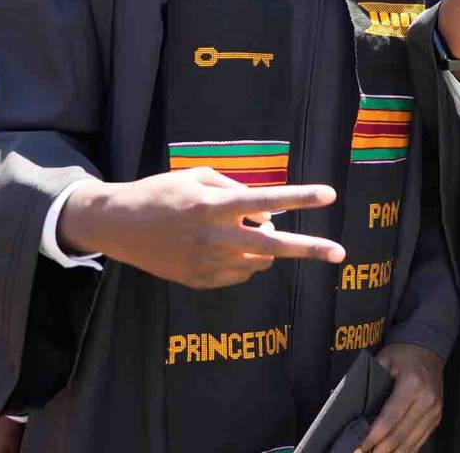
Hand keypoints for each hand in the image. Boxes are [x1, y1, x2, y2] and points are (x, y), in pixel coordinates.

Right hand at [57, 168, 344, 288]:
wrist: (119, 226)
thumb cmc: (161, 193)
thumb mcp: (196, 177)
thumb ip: (235, 190)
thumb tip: (267, 213)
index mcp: (215, 204)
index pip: (267, 200)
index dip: (300, 197)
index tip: (330, 195)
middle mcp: (215, 236)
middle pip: (274, 245)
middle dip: (310, 249)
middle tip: (340, 254)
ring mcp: (208, 262)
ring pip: (259, 261)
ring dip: (265, 247)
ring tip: (245, 232)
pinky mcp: (200, 281)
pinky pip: (239, 274)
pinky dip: (243, 261)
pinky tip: (222, 248)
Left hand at [359, 343, 443, 452]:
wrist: (427, 350)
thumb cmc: (402, 355)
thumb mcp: (383, 361)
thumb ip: (369, 384)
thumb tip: (349, 407)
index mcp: (412, 384)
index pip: (390, 418)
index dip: (373, 436)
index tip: (359, 446)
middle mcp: (427, 399)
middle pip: (400, 434)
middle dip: (380, 450)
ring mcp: (434, 410)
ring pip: (411, 442)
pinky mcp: (436, 417)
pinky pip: (420, 440)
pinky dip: (405, 450)